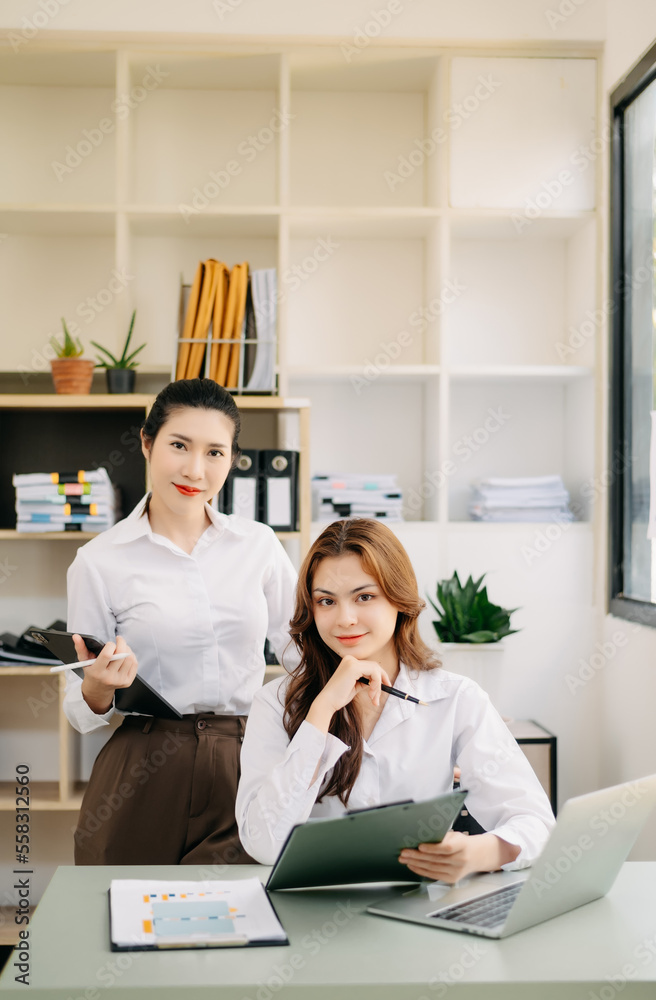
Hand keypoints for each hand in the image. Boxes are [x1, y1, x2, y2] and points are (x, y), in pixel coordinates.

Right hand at [77, 634, 137, 714]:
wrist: (98, 689)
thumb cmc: (91, 672)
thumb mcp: (83, 661)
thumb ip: (80, 647)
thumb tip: (76, 636)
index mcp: (97, 672)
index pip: (108, 655)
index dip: (110, 645)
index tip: (109, 643)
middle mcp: (109, 678)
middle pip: (121, 655)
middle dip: (121, 644)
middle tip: (118, 640)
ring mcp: (119, 681)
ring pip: (129, 658)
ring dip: (127, 649)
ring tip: (121, 648)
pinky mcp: (127, 682)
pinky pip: (134, 664)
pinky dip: (131, 656)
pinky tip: (125, 655)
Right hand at [306, 655, 391, 733]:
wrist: (328, 702)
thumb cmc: (340, 696)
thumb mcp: (356, 686)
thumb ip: (365, 681)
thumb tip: (378, 681)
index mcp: (349, 662)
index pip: (370, 665)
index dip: (380, 675)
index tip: (386, 685)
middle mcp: (350, 659)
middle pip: (374, 665)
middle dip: (382, 680)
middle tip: (383, 693)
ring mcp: (352, 662)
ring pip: (375, 669)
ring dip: (378, 686)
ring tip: (374, 699)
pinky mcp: (354, 667)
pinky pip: (374, 672)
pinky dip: (376, 684)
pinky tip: (371, 694)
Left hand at [398, 832, 519, 883]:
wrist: (477, 855)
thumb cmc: (463, 842)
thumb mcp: (456, 835)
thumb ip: (442, 836)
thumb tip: (422, 835)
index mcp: (463, 845)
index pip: (446, 848)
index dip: (432, 848)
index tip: (420, 846)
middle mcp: (460, 860)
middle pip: (436, 859)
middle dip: (417, 856)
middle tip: (404, 852)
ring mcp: (457, 871)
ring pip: (432, 868)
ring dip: (416, 863)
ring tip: (404, 858)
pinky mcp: (452, 879)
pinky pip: (433, 875)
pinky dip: (421, 870)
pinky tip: (412, 866)